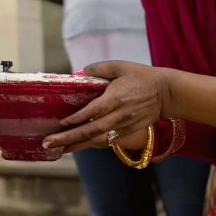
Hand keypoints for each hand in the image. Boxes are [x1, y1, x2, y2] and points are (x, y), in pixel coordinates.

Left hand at [42, 60, 170, 152]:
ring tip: (57, 149)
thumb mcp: (120, 66)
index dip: (77, 119)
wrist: (167, 93)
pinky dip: (90, 144)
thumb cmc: (142, 76)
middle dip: (68, 138)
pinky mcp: (128, 132)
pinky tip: (76, 146)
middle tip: (48, 143)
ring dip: (77, 145)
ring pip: (98, 140)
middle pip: (91, 131)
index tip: (61, 123)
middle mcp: (119, 116)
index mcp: (116, 98)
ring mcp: (124, 126)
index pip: (93, 112)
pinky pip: (106, 141)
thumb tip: (78, 73)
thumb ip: (98, 69)